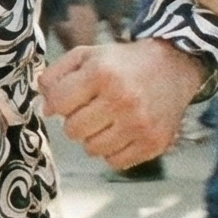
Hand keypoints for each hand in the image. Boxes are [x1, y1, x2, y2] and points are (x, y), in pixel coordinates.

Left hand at [39, 39, 205, 169]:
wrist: (172, 67)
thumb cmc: (121, 63)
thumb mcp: (86, 55)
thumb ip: (56, 76)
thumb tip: (45, 108)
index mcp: (102, 73)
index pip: (58, 104)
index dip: (57, 103)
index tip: (68, 99)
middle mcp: (122, 99)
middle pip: (73, 131)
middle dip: (76, 120)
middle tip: (92, 109)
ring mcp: (140, 124)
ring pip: (92, 149)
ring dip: (94, 137)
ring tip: (108, 120)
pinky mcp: (153, 143)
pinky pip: (115, 162)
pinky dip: (113, 150)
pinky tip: (122, 132)